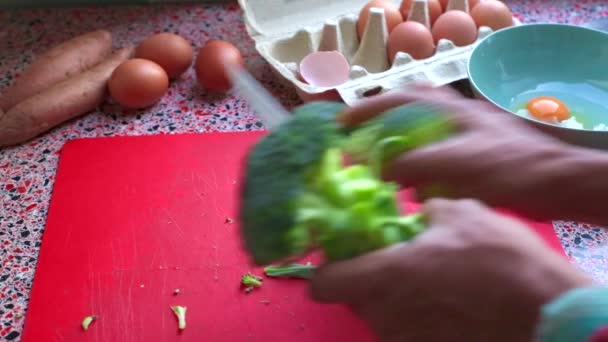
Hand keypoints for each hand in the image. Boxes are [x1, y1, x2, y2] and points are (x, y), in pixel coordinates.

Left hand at [310, 199, 590, 341]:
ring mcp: (406, 339)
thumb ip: (426, 212)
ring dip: (394, 298)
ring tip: (429, 281)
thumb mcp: (462, 214)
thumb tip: (419, 213)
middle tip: (396, 260)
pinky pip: (408, 331)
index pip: (322, 284)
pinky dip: (417, 317)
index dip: (328, 269)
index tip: (343, 255)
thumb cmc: (498, 258)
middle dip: (367, 279)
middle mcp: (385, 315)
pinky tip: (447, 302)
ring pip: (382, 316)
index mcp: (382, 276)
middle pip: (354, 299)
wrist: (547, 313)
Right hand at [338, 84, 607, 223]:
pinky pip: (434, 149)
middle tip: (359, 134)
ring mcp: (464, 131)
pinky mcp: (472, 152)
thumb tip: (378, 170)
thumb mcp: (455, 165)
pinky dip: (417, 159)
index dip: (365, 109)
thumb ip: (414, 164)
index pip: (397, 98)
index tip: (340, 124)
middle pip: (408, 103)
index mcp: (448, 108)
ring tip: (378, 157)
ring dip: (397, 136)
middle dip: (381, 115)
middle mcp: (454, 113)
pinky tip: (412, 181)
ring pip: (421, 126)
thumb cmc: (506, 168)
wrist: (554, 183)